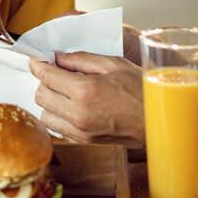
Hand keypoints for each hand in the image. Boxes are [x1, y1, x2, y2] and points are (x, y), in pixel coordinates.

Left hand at [29, 52, 144, 144]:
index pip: (46, 76)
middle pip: (41, 96)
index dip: (38, 65)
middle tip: (55, 72)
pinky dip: (58, 115)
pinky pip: (58, 127)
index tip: (37, 60)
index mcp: (84, 91)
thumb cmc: (142, 90)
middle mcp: (78, 113)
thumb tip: (58, 57)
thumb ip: (81, 59)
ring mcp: (80, 130)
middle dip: (44, 81)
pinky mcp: (84, 141)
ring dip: (50, 100)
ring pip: (45, 114)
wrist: (159, 121)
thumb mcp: (113, 64)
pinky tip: (72, 105)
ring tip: (64, 90)